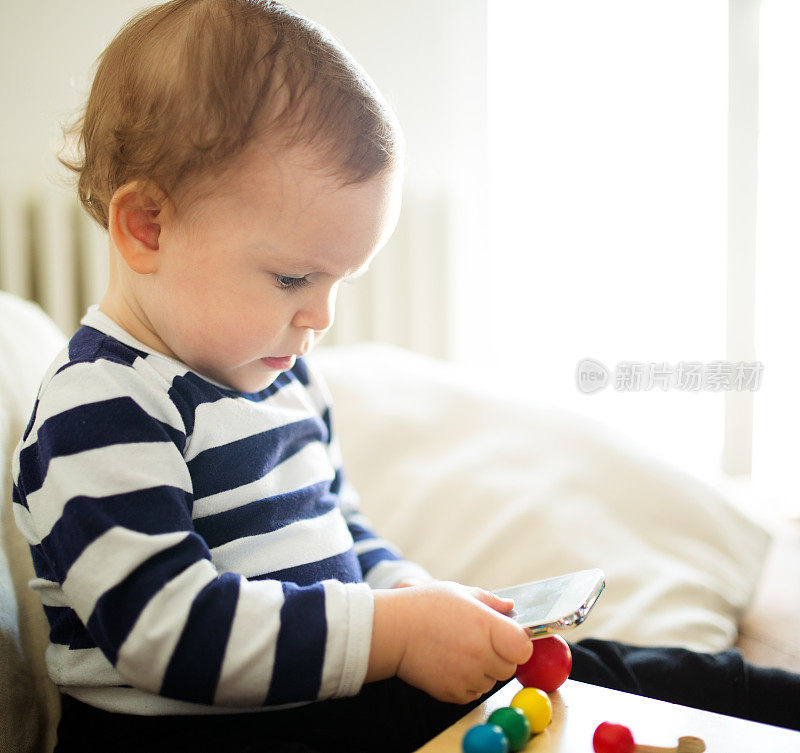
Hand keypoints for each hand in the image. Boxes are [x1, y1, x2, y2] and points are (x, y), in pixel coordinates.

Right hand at [368, 581, 532, 704]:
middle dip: (499, 656)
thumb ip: (490, 601)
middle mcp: (480, 654)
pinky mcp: (453, 694)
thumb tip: (511, 606)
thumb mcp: (460, 593)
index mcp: (486, 626)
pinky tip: (449, 664)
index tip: (509, 637)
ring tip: (458, 650)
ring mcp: (467, 676)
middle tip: (477, 642)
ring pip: (491, 681)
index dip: (518, 643)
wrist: (392, 630)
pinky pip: (473, 693)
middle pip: (509, 667)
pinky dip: (466, 683)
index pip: (523, 647)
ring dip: (482, 670)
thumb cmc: (425, 606)